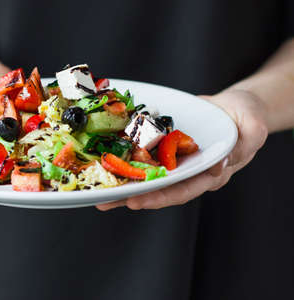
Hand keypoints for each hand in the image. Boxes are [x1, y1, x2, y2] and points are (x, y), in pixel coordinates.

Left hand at [97, 89, 267, 210]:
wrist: (233, 107)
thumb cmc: (247, 117)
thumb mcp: (253, 127)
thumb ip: (242, 146)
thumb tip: (219, 165)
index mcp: (209, 174)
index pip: (182, 190)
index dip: (159, 197)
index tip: (137, 201)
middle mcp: (187, 172)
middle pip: (157, 189)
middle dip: (130, 196)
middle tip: (105, 201)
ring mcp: (174, 161)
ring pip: (146, 176)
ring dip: (121, 183)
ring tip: (95, 191)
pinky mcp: (163, 148)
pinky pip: (143, 155)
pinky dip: (124, 160)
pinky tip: (104, 162)